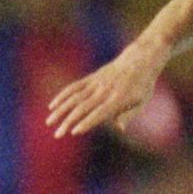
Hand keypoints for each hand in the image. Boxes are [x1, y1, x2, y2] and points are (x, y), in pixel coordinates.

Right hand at [46, 43, 164, 138]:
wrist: (139, 59)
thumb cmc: (143, 85)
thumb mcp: (142, 101)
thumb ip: (129, 114)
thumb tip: (120, 128)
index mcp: (118, 98)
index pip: (99, 112)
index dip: (87, 122)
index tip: (74, 132)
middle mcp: (104, 90)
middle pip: (83, 107)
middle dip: (68, 121)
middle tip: (57, 134)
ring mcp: (96, 83)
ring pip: (74, 97)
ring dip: (60, 110)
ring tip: (49, 122)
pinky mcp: (91, 78)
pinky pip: (74, 87)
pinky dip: (62, 95)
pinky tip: (52, 106)